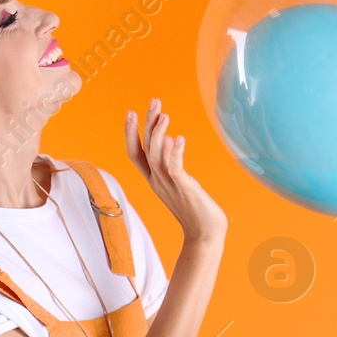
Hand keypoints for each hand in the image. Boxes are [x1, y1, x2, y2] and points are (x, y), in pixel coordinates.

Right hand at [124, 98, 226, 247]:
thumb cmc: (196, 209)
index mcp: (154, 180)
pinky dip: (174, 153)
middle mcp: (157, 182)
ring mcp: (169, 186)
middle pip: (145, 149)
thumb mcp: (180, 182)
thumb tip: (172, 139)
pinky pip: (174, 169)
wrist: (205, 234)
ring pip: (156, 156)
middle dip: (147, 124)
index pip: (135, 154)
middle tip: (154, 102)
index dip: (131, 134)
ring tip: (164, 115)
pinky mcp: (183, 189)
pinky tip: (179, 139)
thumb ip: (173, 163)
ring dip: (159, 134)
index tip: (131, 112)